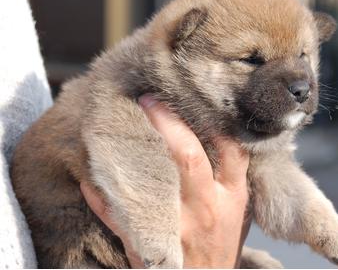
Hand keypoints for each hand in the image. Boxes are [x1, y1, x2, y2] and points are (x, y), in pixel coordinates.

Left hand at [80, 95, 250, 267]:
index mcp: (232, 197)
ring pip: (154, 182)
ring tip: (119, 124)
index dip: (213, 122)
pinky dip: (103, 198)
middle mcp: (206, 208)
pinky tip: (90, 179)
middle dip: (167, 123)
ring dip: (134, 150)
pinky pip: (121, 218)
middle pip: (187, 156)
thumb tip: (217, 136)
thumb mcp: (239, 212)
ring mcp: (178, 227)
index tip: (192, 99)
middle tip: (148, 99)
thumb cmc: (222, 246)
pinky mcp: (150, 245)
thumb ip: (231, 179)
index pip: (230, 151)